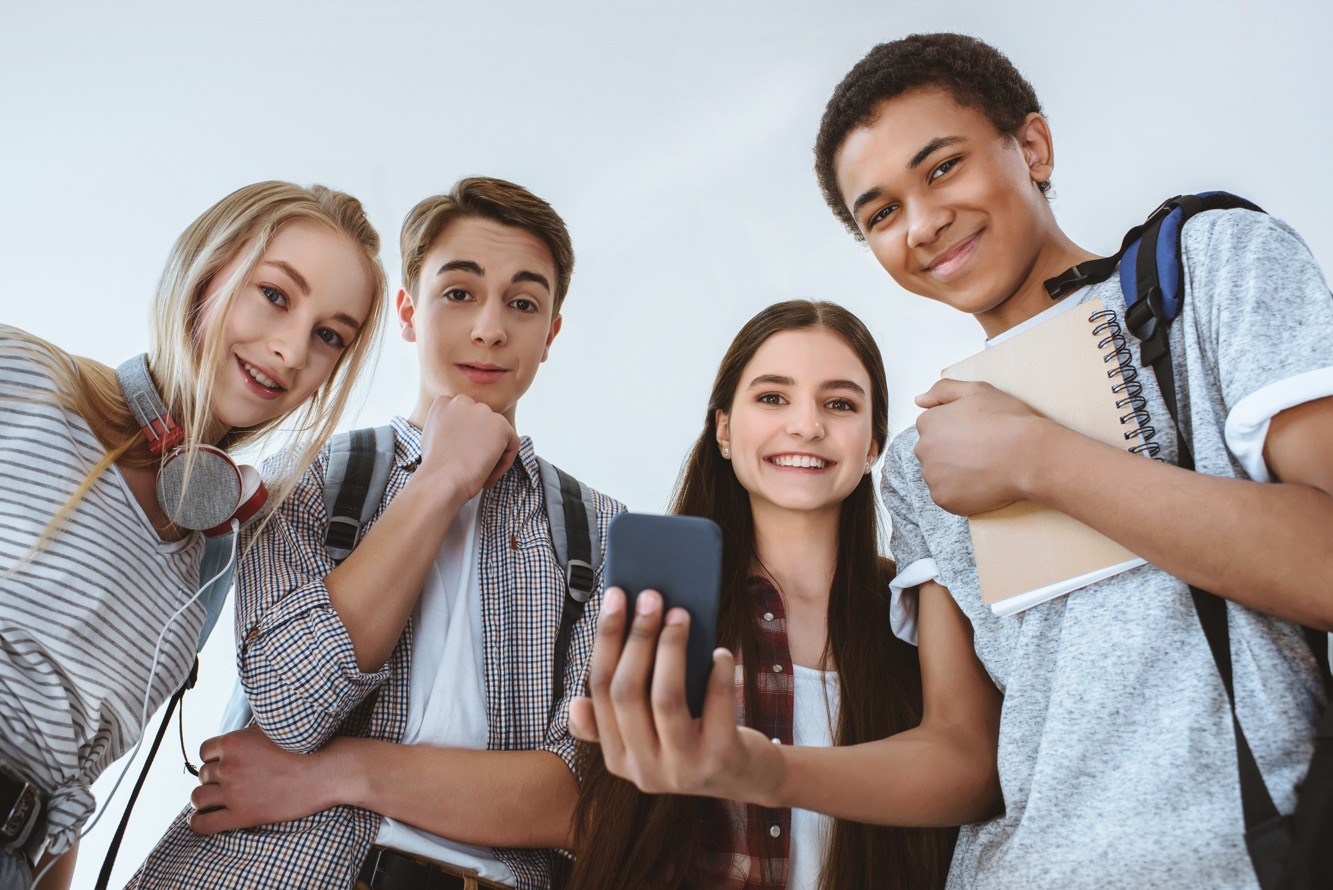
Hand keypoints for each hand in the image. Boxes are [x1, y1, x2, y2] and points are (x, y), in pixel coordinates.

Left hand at [188, 727, 335, 833]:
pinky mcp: (241, 815)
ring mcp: (234, 792)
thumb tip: (231, 741)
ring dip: (205, 799)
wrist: (325, 772)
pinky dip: (197, 823)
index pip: (204, 752)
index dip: (214, 758)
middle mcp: (229, 766)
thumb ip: (246, 736)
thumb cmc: (303, 749)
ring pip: (198, 798)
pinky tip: (202, 819)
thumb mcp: (270, 730)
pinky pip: (203, 823)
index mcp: (234, 742)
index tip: (225, 764)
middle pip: (203, 775)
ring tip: (217, 800)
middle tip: (234, 782)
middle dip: (215, 779)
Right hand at [419, 394, 519, 498]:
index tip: (461, 458)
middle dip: (481, 445)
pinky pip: (512, 443)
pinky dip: (505, 462)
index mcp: (443, 402)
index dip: (466, 440)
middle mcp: (462, 401)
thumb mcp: (432, 438)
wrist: (441, 480)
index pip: (464, 417)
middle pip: (482, 423)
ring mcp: (482, 410)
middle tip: (472, 468)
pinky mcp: (501, 424)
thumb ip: (447, 428)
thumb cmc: (434, 468)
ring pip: (498, 434)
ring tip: (480, 476)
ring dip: (493, 455)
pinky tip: (489, 476)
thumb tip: (462, 433)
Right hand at [569, 588, 782, 803]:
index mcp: (617, 756)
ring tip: (680, 615)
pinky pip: (716, 706)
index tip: (615, 598)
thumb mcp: (649, 735)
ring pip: (665, 698)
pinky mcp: (719, 760)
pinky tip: (720, 653)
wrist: (747, 777)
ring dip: (671, 648)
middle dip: (637, 637)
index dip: (605, 640)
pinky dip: (718, 673)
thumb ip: (616, 718)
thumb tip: (575, 702)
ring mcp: (682, 769)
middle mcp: (643, 770)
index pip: (599, 690)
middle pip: (626, 692)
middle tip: (651, 597)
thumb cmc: (694, 738)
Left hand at [914, 378, 1048, 514]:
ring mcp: (932, 477)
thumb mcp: (977, 390)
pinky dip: (962, 494)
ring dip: (956, 475)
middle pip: (933, 453)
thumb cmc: (1007, 420)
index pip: (932, 429)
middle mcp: (923, 450)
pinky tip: (983, 484)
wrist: (1029, 455)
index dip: (957, 432)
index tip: (976, 435)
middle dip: (952, 453)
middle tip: (982, 453)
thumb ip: (944, 390)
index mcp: (928, 423)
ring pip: (940, 476)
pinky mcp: (944, 499)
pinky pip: (948, 497)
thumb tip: (919, 400)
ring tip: (984, 468)